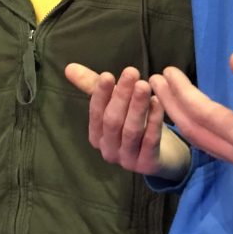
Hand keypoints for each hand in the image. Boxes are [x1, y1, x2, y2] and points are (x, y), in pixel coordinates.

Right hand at [66, 64, 190, 180]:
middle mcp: (108, 150)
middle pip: (112, 121)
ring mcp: (127, 160)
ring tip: (144, 85)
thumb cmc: (134, 123)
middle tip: (131, 72)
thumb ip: (93, 86)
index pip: (95, 113)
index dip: (100, 94)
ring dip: (137, 106)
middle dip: (121, 95)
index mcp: (97, 136)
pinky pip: (150, 141)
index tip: (107, 75)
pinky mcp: (148, 165)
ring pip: (131, 131)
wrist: (164, 154)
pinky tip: (158, 102)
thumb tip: (68, 67)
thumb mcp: (114, 103)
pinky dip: (154, 121)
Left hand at [153, 53, 232, 175]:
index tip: (166, 71)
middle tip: (153, 80)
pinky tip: (189, 112)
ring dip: (181, 117)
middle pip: (195, 132)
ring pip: (202, 142)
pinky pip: (214, 145)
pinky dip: (196, 126)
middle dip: (171, 106)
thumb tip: (232, 59)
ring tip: (162, 93)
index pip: (205, 116)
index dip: (182, 93)